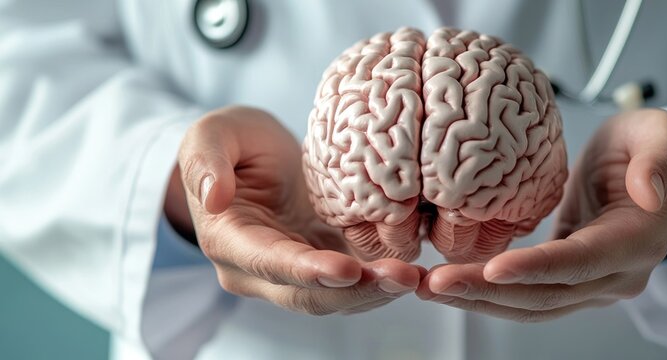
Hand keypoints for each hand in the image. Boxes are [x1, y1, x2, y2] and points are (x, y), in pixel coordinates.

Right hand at [167, 106, 421, 314]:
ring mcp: (296, 271)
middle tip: (399, 277)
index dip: (306, 271)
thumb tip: (214, 197)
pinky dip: (382, 280)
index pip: (269, 263)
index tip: (344, 270)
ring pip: (336, 296)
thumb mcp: (211, 135)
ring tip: (412, 276)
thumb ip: (205, 162)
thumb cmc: (232, 142)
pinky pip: (355, 282)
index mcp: (229, 241)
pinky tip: (414, 271)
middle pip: (309, 294)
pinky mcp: (326, 261)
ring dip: (375, 291)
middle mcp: (260, 270)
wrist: (254, 156)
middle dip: (355, 291)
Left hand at [417, 109, 666, 321]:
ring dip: (478, 300)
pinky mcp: (571, 281)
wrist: (656, 174)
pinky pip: (527, 295)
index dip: (537, 267)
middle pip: (547, 293)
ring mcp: (594, 284)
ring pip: (532, 304)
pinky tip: (450, 284)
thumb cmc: (654, 146)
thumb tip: (650, 190)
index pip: (582, 262)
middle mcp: (617, 275)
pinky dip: (488, 293)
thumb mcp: (663, 135)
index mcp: (639, 241)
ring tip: (427, 287)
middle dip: (487, 291)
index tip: (492, 268)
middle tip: (434, 282)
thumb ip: (659, 158)